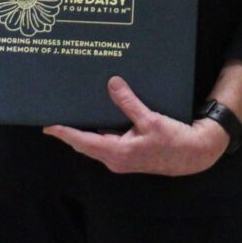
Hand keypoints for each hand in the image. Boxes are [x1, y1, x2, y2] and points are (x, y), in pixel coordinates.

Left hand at [43, 76, 229, 176]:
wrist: (193, 155)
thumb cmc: (173, 140)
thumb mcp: (150, 119)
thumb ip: (129, 102)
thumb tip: (112, 83)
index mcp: (117, 153)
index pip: (82, 141)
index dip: (64, 132)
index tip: (48, 125)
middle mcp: (115, 159)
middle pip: (84, 143)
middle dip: (69, 131)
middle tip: (54, 115)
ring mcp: (121, 158)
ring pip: (95, 143)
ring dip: (83, 131)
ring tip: (71, 113)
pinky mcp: (128, 154)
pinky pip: (106, 141)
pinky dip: (98, 130)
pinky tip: (97, 115)